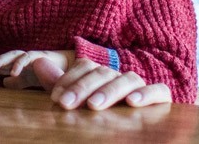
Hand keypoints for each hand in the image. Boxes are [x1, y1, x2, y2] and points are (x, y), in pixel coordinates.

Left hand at [0, 50, 70, 87]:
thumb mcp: (27, 81)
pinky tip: (12, 73)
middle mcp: (19, 59)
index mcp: (14, 65)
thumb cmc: (43, 72)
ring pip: (10, 56)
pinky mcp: (37, 55)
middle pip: (0, 61)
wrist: (63, 67)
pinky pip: (26, 58)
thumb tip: (4, 83)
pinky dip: (19, 64)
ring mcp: (27, 56)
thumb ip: (15, 82)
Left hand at [49, 58, 173, 109]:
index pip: (85, 67)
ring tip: (94, 106)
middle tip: (66, 104)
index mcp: (99, 76)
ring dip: (110, 90)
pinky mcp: (161, 99)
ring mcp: (140, 87)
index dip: (69, 79)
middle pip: (103, 73)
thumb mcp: (77, 102)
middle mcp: (119, 78)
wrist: (132, 136)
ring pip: (128, 79)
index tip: (56, 99)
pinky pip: (159, 90)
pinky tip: (133, 102)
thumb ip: (59, 85)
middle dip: (82, 88)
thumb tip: (38, 63)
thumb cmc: (99, 119)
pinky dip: (148, 93)